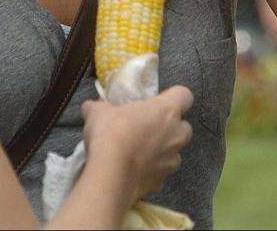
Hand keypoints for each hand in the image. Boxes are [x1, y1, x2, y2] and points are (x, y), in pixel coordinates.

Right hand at [81, 85, 193, 200]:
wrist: (111, 175)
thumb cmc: (111, 133)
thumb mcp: (97, 111)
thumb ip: (100, 106)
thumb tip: (92, 107)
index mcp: (166, 110)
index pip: (184, 95)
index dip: (173, 96)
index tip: (156, 100)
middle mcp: (176, 135)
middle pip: (184, 126)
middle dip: (170, 126)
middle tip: (147, 125)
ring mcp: (172, 160)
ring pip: (174, 151)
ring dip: (162, 149)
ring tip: (138, 150)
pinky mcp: (162, 182)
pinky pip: (161, 171)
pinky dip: (151, 169)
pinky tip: (133, 168)